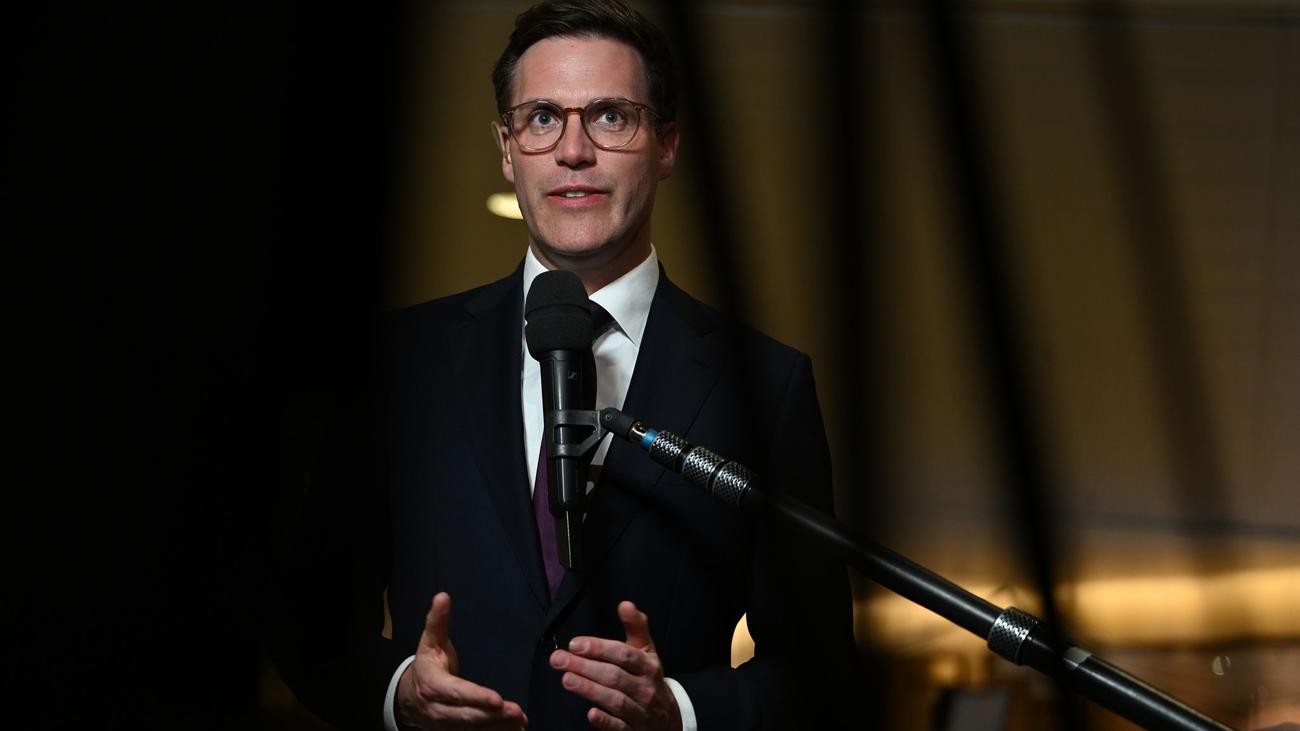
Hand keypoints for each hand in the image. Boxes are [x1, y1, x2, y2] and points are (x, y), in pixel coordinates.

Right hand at [395, 593, 527, 729]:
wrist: (408, 696)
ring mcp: (445, 725)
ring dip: (497, 726)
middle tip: (517, 712)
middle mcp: (437, 709)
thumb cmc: (428, 665)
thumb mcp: (430, 642)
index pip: (456, 692)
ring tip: (520, 722)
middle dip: (493, 715)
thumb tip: (442, 597)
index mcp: (433, 684)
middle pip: (467, 715)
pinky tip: (514, 729)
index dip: (476, 696)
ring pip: (472, 728)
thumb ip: (437, 621)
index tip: (497, 699)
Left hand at [550, 601, 680, 730]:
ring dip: (590, 690)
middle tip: (558, 659)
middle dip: (585, 666)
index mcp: (649, 666)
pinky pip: (619, 727)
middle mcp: (646, 688)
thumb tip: (625, 604)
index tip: (575, 644)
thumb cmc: (649, 678)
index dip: (599, 648)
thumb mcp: (647, 651)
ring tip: (567, 679)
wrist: (668, 719)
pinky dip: (606, 721)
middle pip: (614, 676)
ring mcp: (640, 711)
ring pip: (615, 700)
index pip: (623, 655)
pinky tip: (590, 714)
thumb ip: (636, 627)